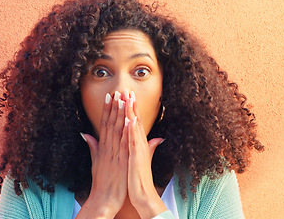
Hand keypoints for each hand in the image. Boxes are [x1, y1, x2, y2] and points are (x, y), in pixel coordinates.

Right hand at [77, 92, 128, 218]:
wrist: (104, 199)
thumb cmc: (102, 182)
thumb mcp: (95, 162)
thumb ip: (93, 147)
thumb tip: (86, 134)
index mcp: (103, 147)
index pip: (104, 124)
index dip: (107, 110)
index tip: (109, 96)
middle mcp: (108, 148)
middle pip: (110, 124)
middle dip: (114, 107)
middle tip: (117, 91)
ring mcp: (115, 154)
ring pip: (117, 130)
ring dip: (120, 114)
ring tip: (122, 99)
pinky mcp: (122, 161)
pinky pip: (124, 143)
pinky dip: (126, 131)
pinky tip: (128, 120)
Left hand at [125, 93, 166, 218]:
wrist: (143, 195)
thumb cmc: (139, 178)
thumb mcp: (143, 160)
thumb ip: (149, 148)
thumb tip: (158, 138)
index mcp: (137, 144)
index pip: (133, 123)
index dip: (129, 109)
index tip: (125, 96)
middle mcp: (139, 144)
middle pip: (134, 121)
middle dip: (130, 105)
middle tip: (127, 89)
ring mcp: (138, 150)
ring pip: (134, 127)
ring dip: (131, 112)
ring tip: (128, 98)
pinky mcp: (136, 157)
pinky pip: (133, 140)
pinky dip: (132, 129)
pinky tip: (130, 118)